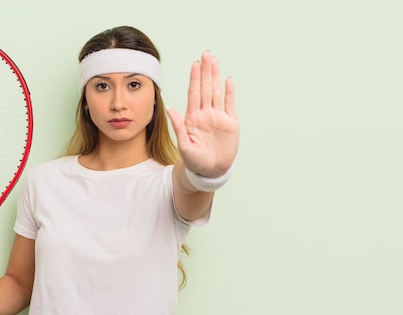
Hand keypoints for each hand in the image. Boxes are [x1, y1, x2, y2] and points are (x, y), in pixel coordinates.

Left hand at [167, 50, 238, 177]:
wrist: (210, 173)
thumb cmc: (194, 161)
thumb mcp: (184, 145)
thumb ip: (179, 127)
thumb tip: (171, 108)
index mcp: (193, 118)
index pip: (194, 93)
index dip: (195, 78)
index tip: (195, 64)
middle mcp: (205, 114)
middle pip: (206, 88)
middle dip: (206, 71)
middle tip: (206, 53)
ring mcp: (218, 117)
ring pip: (217, 92)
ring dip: (216, 76)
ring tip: (214, 60)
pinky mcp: (230, 124)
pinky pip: (230, 104)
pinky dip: (229, 92)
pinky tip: (228, 79)